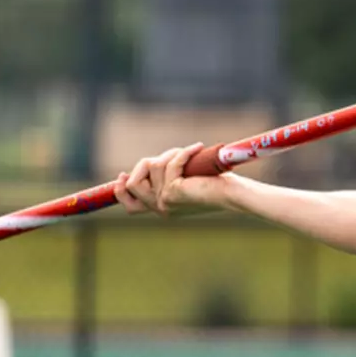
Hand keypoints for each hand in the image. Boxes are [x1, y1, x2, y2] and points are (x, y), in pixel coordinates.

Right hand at [112, 143, 230, 217]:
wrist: (234, 194)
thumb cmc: (216, 185)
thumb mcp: (184, 182)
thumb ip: (166, 179)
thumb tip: (148, 165)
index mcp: (162, 208)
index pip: (130, 206)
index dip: (120, 190)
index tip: (122, 174)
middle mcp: (161, 208)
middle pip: (132, 184)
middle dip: (145, 164)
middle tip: (170, 156)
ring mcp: (166, 201)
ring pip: (152, 167)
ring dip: (171, 154)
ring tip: (191, 152)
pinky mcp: (174, 192)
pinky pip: (170, 163)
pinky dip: (184, 152)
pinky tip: (198, 148)